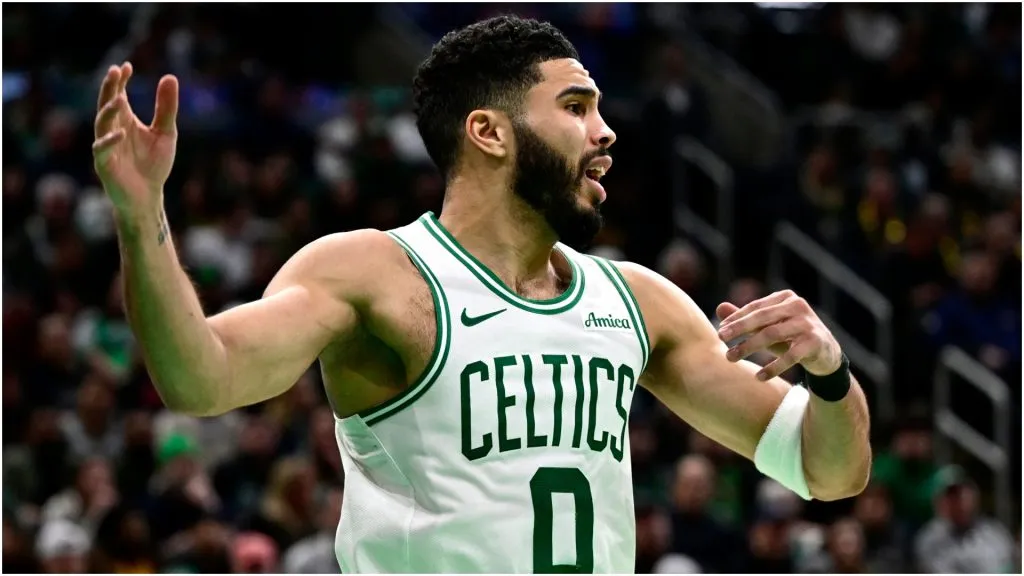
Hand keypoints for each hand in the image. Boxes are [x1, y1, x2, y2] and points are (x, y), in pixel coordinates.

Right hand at [92, 62, 178, 215]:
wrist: (148, 197)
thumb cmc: (153, 164)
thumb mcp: (166, 133)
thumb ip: (166, 108)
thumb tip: (170, 77)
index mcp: (125, 121)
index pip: (119, 95)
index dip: (120, 81)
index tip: (126, 66)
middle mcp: (112, 130)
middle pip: (106, 105)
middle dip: (109, 88)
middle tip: (114, 71)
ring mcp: (106, 147)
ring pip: (101, 124)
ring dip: (109, 111)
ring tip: (120, 98)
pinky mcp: (104, 165)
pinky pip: (102, 150)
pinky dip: (110, 141)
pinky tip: (122, 133)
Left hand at [715, 289, 841, 380]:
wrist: (826, 354)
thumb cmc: (791, 337)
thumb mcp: (768, 327)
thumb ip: (746, 319)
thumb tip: (719, 308)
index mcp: (785, 298)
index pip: (756, 307)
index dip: (736, 318)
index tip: (720, 330)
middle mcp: (798, 306)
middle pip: (763, 317)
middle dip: (740, 328)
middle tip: (720, 337)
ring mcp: (808, 323)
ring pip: (773, 334)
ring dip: (749, 346)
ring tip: (730, 357)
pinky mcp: (816, 342)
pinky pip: (791, 356)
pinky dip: (773, 367)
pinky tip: (759, 377)